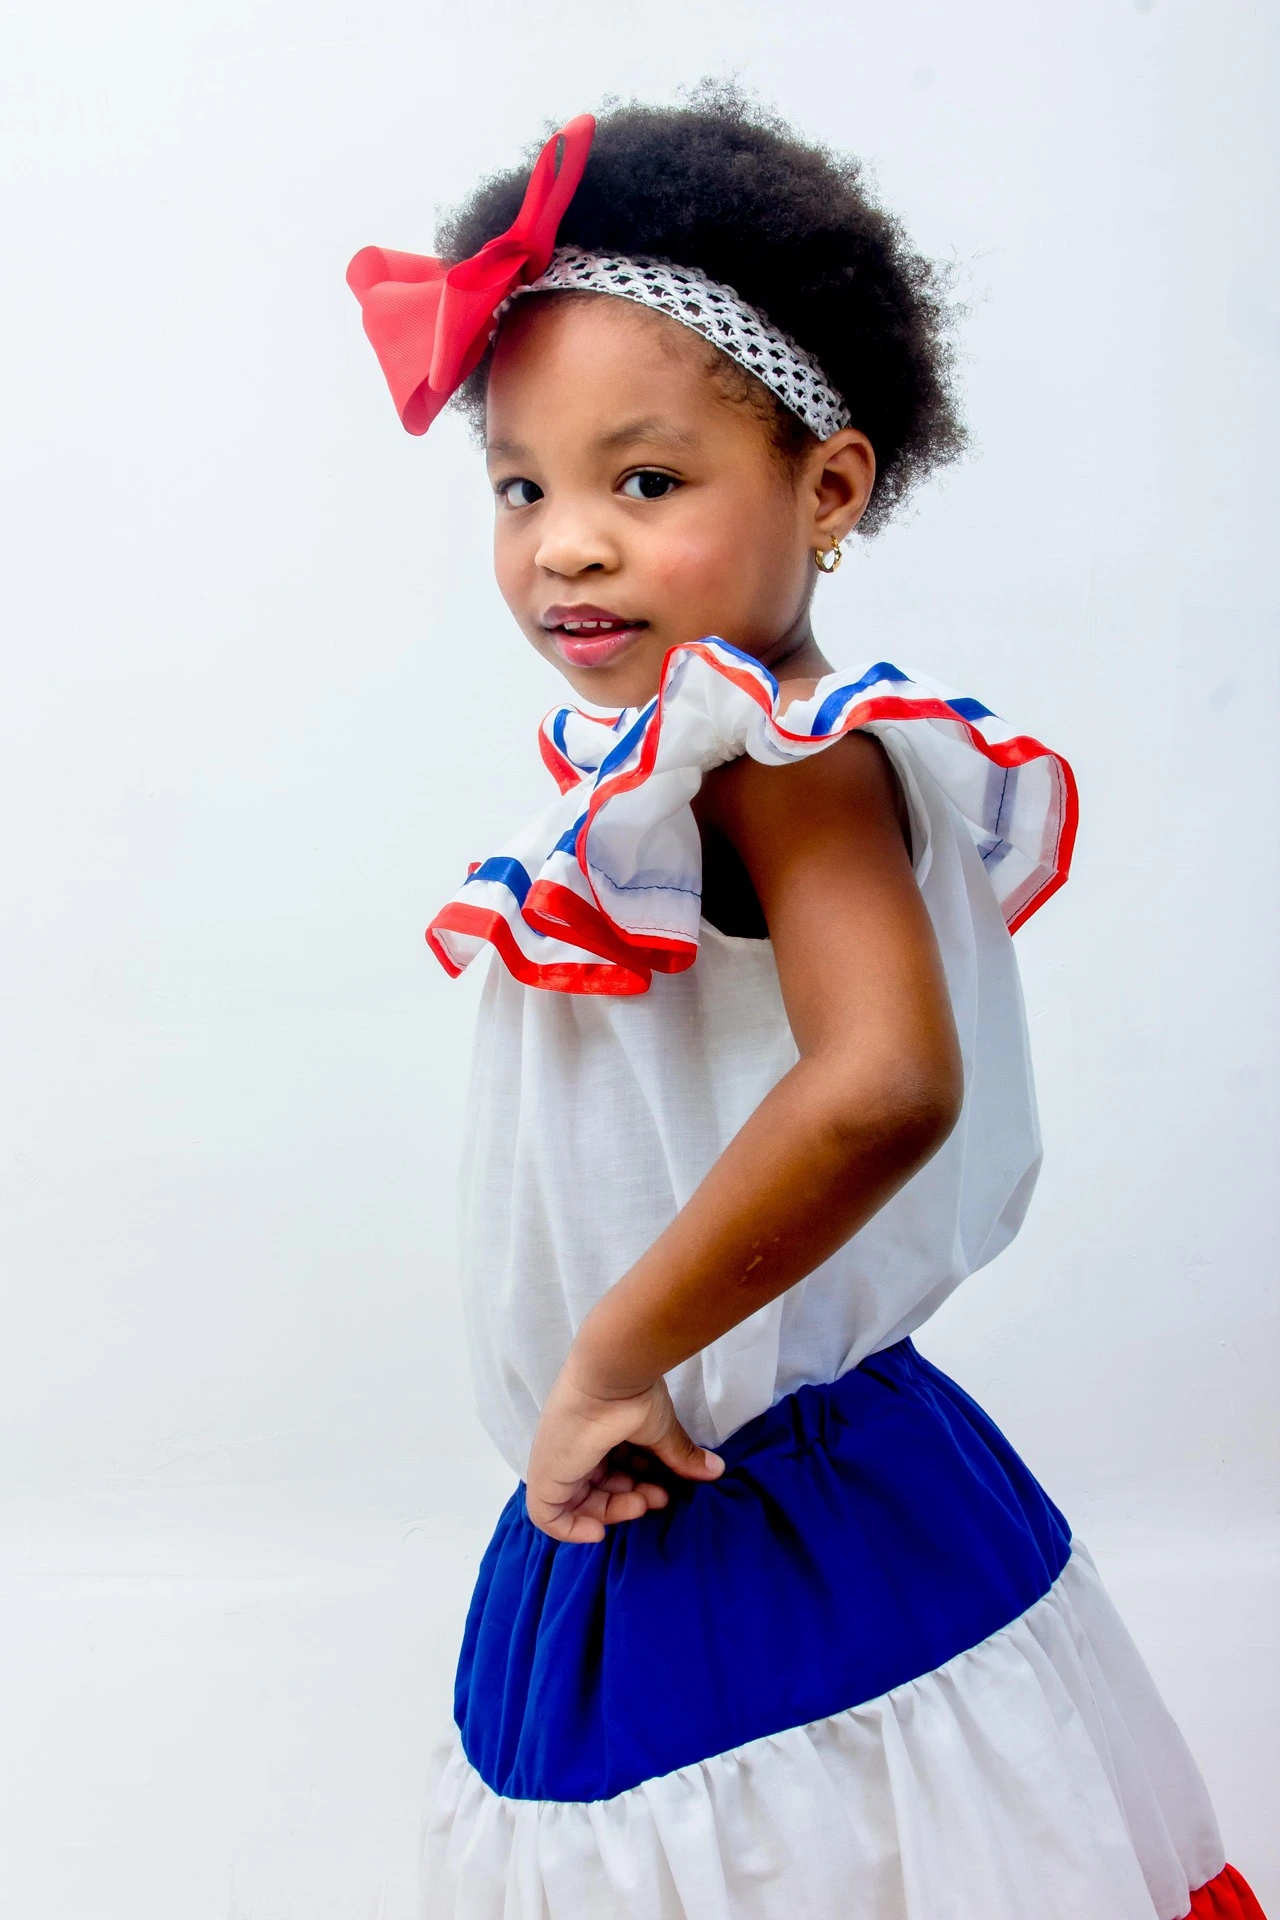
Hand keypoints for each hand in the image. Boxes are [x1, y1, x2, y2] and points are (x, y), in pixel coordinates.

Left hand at [525, 1358, 724, 1543]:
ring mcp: (557, 1462)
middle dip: (632, 1499)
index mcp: (596, 1432)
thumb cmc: (633, 1395)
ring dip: (615, 1511)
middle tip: (660, 1498)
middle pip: (599, 1488)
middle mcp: (574, 1447)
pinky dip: (572, 1531)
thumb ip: (681, 1454)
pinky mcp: (544, 1478)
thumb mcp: (661, 1430)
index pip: (613, 1470)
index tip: (664, 1489)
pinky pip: (549, 1517)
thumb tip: (716, 1469)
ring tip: (645, 1503)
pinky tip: (600, 1530)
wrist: (610, 1378)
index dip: (638, 1484)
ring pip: (581, 1503)